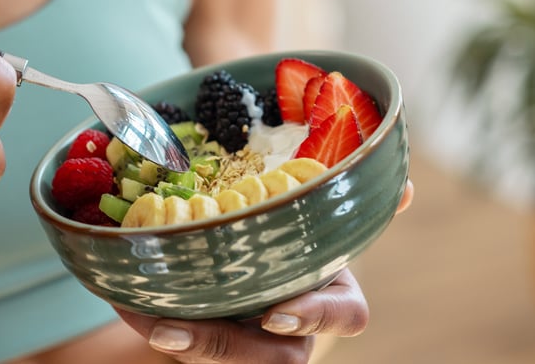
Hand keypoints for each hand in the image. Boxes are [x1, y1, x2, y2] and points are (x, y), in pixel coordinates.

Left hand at [116, 181, 415, 362]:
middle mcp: (297, 329)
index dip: (315, 316)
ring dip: (183, 343)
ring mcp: (255, 346)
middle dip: (220, 347)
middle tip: (172, 332)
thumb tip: (407, 187)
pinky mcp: (215, 347)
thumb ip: (349, 197)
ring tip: (146, 320)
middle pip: (275, 359)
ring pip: (225, 360)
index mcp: (333, 292)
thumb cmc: (289, 228)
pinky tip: (127, 299)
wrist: (249, 251)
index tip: (275, 311)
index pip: (347, 318)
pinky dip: (154, 324)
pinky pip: (189, 349)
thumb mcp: (317, 209)